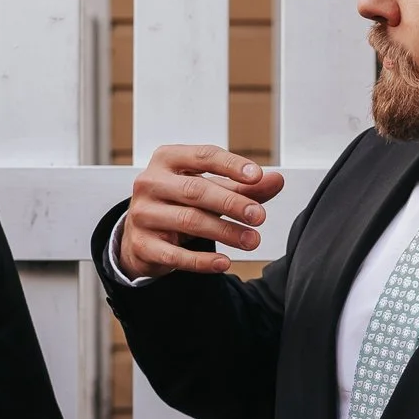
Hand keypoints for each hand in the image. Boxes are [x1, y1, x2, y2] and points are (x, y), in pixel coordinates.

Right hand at [117, 144, 287, 280]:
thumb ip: (243, 186)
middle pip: (195, 190)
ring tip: (252, 241)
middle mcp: (150, 183)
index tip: (258, 176)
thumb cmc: (180, 202)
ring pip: (188, 221)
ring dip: (225, 232)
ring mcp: (142, 214)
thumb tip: (277, 180)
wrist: (141, 233)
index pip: (203, 156)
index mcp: (167, 159)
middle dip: (232, 203)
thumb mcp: (210, 189)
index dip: (231, 165)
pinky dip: (201, 261)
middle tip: (260, 216)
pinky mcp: (142, 245)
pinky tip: (224, 263)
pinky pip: (174, 255)